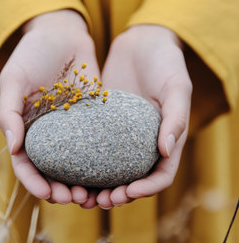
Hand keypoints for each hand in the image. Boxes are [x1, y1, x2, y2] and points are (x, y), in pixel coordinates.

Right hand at [0, 10, 99, 206]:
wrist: (63, 32)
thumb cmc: (32, 52)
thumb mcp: (14, 77)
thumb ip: (9, 112)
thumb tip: (13, 150)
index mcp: (25, 128)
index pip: (26, 164)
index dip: (35, 183)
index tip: (49, 193)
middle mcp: (48, 133)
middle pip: (53, 171)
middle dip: (62, 190)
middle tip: (78, 199)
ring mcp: (71, 128)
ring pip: (76, 164)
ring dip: (84, 182)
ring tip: (95, 194)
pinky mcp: (92, 118)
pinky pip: (97, 144)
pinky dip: (102, 162)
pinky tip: (114, 172)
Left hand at [97, 24, 191, 207]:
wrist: (141, 41)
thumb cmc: (166, 62)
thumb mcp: (176, 86)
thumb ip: (175, 118)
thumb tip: (166, 151)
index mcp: (166, 139)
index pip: (161, 175)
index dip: (146, 189)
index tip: (128, 192)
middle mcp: (143, 142)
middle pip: (132, 180)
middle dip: (118, 195)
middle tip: (99, 200)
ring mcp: (121, 135)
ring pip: (109, 170)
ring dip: (97, 186)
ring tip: (80, 194)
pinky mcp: (102, 123)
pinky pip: (91, 148)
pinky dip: (81, 162)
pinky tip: (65, 168)